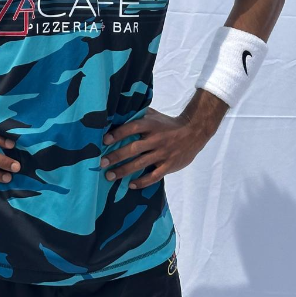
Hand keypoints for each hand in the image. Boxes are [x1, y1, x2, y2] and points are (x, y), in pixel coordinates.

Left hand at [100, 104, 218, 189]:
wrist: (194, 132)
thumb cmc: (167, 124)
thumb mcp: (154, 115)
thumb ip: (138, 114)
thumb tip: (117, 112)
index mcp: (151, 125)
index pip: (132, 127)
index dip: (118, 133)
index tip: (104, 140)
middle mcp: (156, 139)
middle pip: (134, 148)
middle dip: (116, 156)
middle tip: (101, 162)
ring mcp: (163, 153)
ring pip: (141, 164)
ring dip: (124, 171)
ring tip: (110, 176)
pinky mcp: (169, 165)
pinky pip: (154, 176)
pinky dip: (142, 182)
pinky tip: (130, 184)